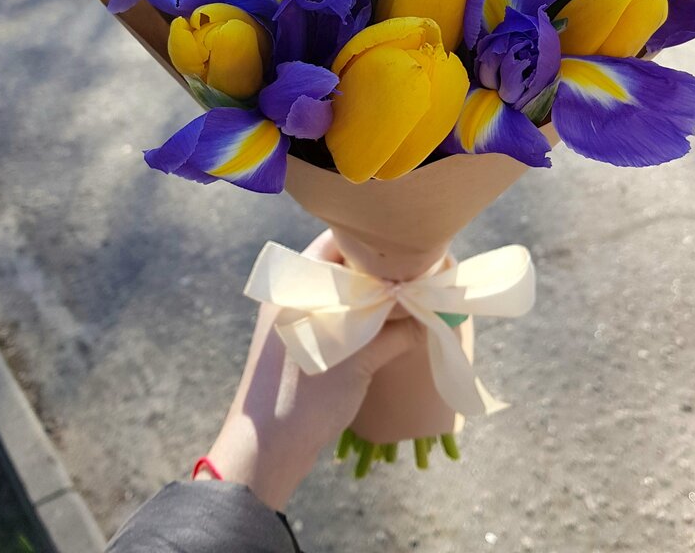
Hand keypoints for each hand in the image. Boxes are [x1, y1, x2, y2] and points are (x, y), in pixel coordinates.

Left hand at [199, 231, 422, 509]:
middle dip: (382, 273)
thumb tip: (431, 315)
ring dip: (375, 297)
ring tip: (411, 302)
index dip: (379, 246)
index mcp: (296, 285)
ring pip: (344, 293)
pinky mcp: (302, 341)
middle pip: (346, 266)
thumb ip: (396, 332)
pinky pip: (338, 315)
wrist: (264, 452)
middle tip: (419, 278)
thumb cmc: (304, 399)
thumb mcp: (358, 362)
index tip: (414, 253)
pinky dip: (363, 317)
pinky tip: (390, 326)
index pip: (342, 242)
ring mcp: (296, 317)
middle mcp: (293, 293)